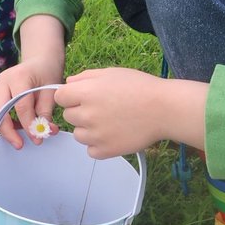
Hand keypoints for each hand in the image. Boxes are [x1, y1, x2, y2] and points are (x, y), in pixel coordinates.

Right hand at [0, 62, 62, 148]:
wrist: (40, 61)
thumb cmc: (47, 74)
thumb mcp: (51, 92)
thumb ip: (46, 113)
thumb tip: (43, 133)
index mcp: (19, 77)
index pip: (20, 106)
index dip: (28, 125)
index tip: (37, 138)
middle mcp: (2, 80)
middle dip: (7, 131)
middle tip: (20, 144)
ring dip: (3, 129)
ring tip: (19, 138)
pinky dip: (1, 123)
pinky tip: (16, 128)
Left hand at [56, 68, 208, 157]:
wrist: (164, 109)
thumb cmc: (140, 88)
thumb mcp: (111, 73)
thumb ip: (85, 77)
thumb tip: (68, 84)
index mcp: (85, 93)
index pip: (59, 97)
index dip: (70, 96)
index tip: (82, 97)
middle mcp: (87, 115)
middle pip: (68, 116)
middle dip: (80, 112)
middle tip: (102, 109)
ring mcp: (95, 135)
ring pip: (78, 135)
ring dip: (88, 130)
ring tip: (110, 122)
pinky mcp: (106, 151)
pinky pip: (90, 150)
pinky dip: (99, 145)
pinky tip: (113, 134)